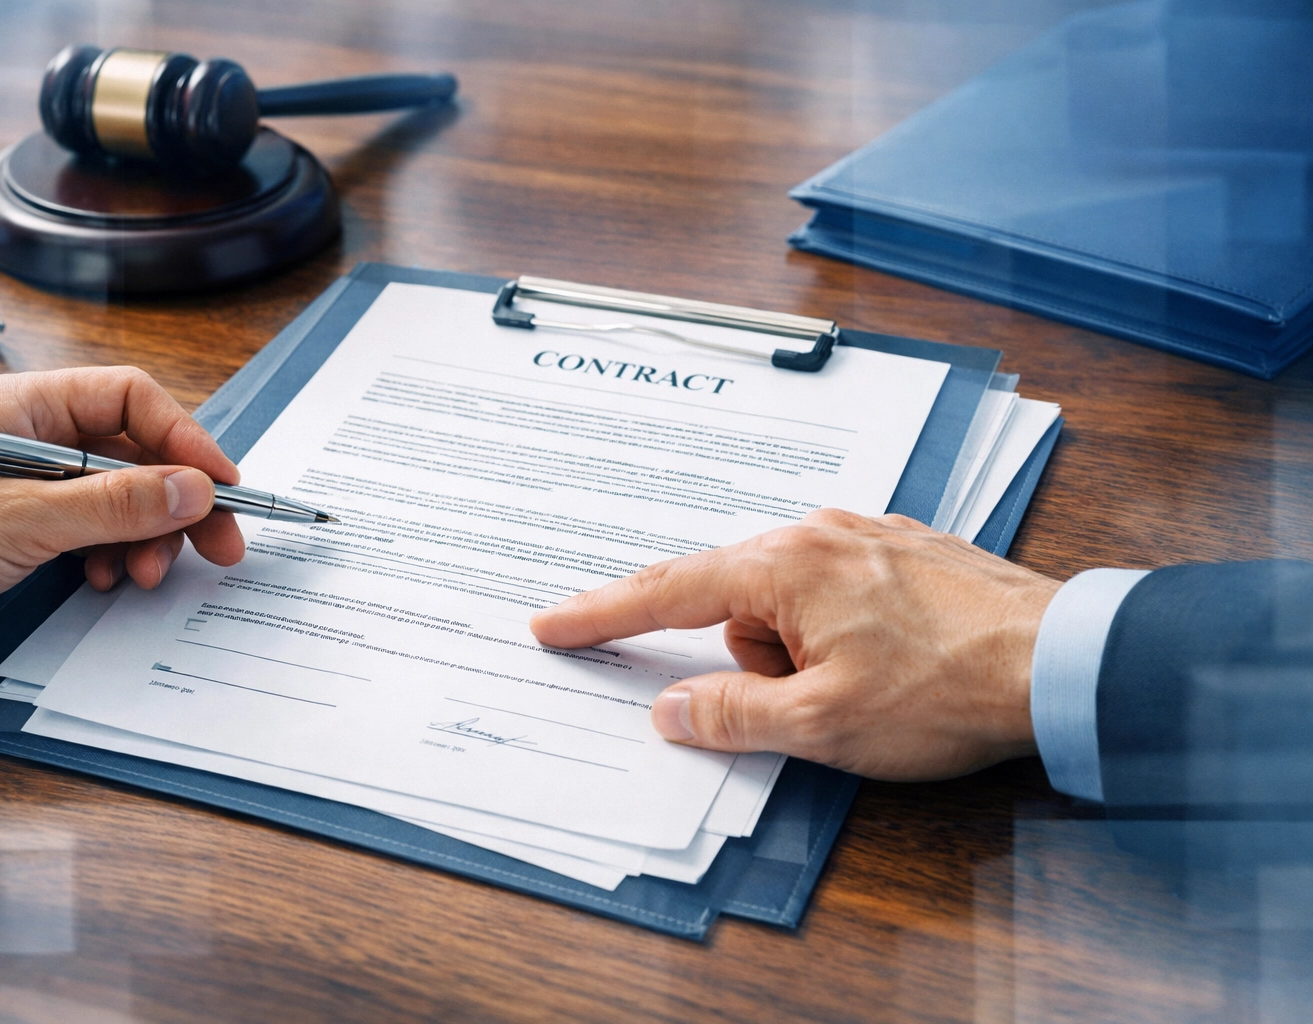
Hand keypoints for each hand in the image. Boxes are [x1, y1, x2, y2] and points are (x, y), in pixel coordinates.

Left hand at [0, 367, 246, 658]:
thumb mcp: (21, 517)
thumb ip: (113, 504)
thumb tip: (196, 489)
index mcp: (31, 406)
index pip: (133, 401)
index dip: (186, 439)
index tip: (223, 485)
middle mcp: (37, 439)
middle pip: (137, 455)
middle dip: (179, 502)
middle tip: (220, 546)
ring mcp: (32, 487)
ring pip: (121, 501)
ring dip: (145, 538)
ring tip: (144, 575)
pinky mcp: (24, 531)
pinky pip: (93, 535)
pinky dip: (111, 557)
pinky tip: (102, 582)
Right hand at [530, 510, 1060, 780]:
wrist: (1062, 659)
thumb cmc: (945, 689)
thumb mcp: (823, 724)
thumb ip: (732, 715)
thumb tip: (672, 708)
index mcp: (785, 567)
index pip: (669, 591)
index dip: (604, 614)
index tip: (553, 624)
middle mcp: (819, 533)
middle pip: (735, 602)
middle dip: (750, 663)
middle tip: (800, 704)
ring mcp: (866, 536)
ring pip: (790, 604)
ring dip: (802, 655)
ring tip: (867, 692)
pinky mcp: (903, 552)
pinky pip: (834, 593)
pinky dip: (837, 634)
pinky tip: (888, 666)